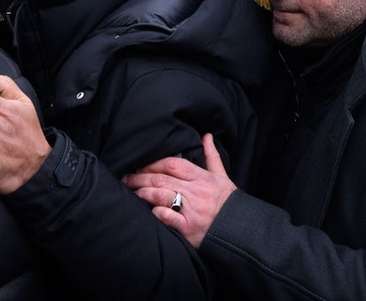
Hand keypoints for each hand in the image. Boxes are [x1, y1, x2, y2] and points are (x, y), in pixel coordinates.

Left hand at [124, 133, 235, 247]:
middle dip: (141, 177)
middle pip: (163, 179)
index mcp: (201, 177)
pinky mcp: (189, 229)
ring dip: (145, 193)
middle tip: (126, 178)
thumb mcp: (222, 176)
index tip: (140, 164)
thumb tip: (206, 136)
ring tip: (132, 192)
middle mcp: (194, 192)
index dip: (154, 163)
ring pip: (163, 196)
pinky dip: (159, 214)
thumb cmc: (228, 202)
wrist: (239, 231)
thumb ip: (211, 156)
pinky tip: (151, 211)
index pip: (173, 164)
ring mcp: (191, 210)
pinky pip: (171, 218)